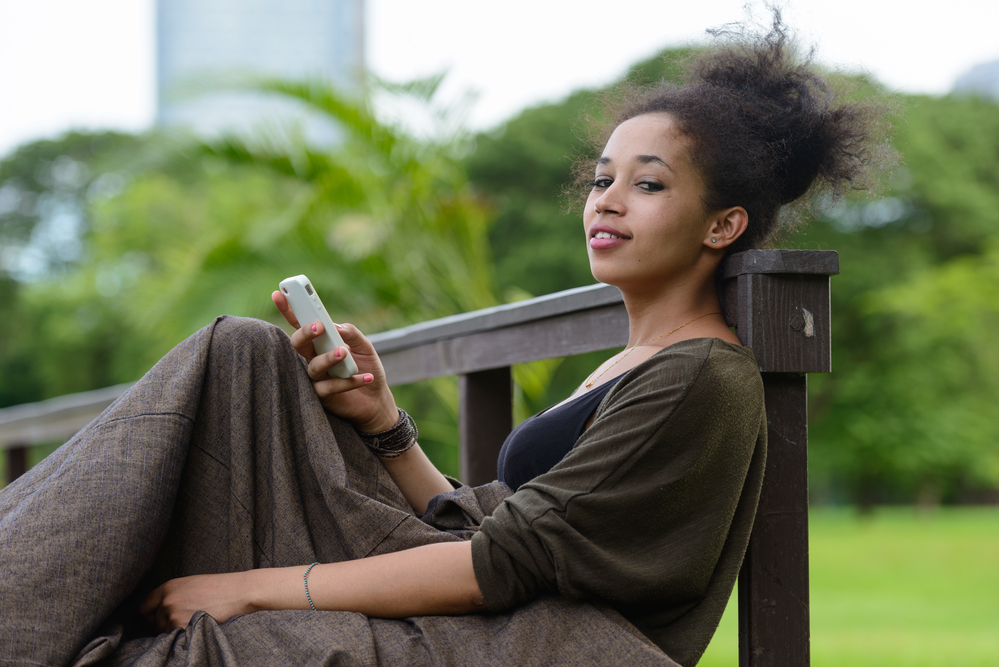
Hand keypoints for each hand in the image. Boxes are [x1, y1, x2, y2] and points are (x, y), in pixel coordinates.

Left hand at [139, 572, 252, 632]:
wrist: (239, 592)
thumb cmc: (219, 588)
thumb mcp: (192, 584)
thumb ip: (173, 595)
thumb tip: (160, 611)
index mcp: (168, 586)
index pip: (143, 606)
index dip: (150, 615)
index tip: (157, 618)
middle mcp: (167, 600)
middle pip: (155, 622)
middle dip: (167, 624)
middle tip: (187, 619)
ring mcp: (173, 614)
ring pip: (166, 631)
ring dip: (177, 630)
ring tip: (195, 620)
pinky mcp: (182, 626)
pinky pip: (176, 638)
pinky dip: (185, 636)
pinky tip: (198, 626)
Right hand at [272, 291, 398, 432]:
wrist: (377, 399)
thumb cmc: (367, 367)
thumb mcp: (365, 346)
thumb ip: (351, 333)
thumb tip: (336, 327)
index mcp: (320, 342)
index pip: (300, 323)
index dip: (288, 309)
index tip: (279, 293)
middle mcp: (312, 358)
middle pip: (298, 344)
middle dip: (305, 333)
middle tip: (319, 326)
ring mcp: (315, 378)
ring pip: (312, 367)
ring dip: (328, 358)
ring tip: (345, 353)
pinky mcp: (322, 397)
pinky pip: (329, 388)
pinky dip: (349, 381)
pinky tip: (366, 377)